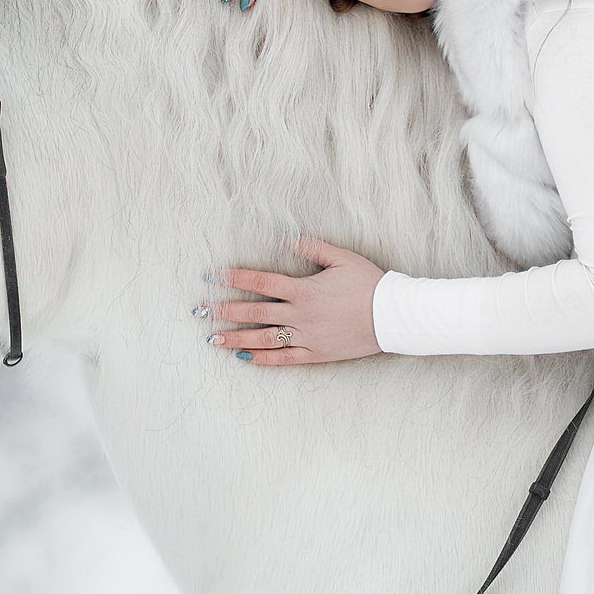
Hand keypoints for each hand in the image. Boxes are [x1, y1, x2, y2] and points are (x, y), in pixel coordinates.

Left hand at [202, 236, 384, 365]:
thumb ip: (312, 247)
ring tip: (212, 338)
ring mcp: (307, 336)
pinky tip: (244, 358)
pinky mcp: (316, 353)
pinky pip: (284, 358)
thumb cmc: (369, 284)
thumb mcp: (342, 258)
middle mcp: (300, 314)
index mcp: (304, 289)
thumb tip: (287, 234)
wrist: (392, 317)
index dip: (235, 277)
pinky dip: (263, 359)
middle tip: (200, 311)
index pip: (261, 281)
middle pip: (254, 311)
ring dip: (236, 338)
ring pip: (263, 338)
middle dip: (225, 310)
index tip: (212, 276)